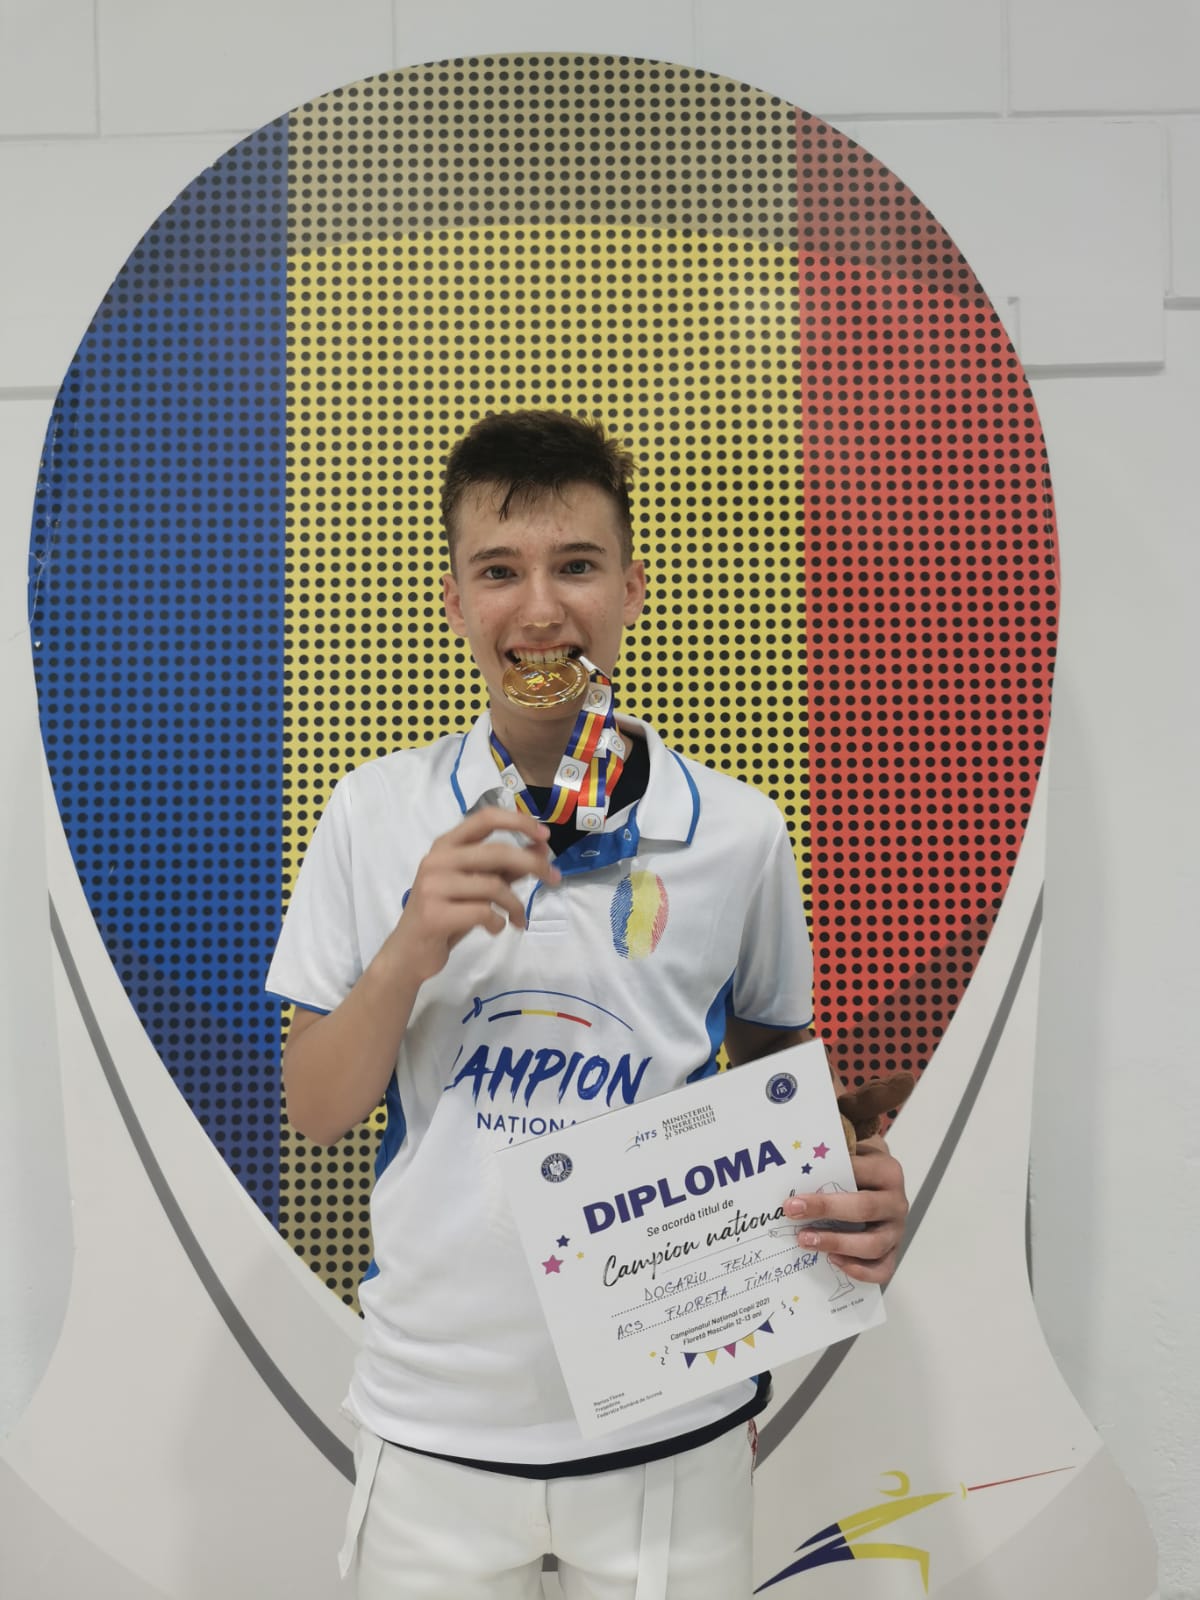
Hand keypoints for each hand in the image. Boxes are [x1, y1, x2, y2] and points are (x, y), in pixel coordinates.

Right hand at [389, 805, 559, 984]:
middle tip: (554, 878)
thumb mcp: (476, 886)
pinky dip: (498, 922)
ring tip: (518, 918)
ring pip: (494, 886)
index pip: (485, 818)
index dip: (519, 822)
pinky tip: (494, 928)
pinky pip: (483, 912)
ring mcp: (433, 885)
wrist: (410, 952)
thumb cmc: (447, 914)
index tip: (545, 836)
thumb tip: (540, 850)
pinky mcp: (434, 913)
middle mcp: (437, 859)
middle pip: (497, 852)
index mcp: (446, 845)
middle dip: (533, 864)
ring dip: (516, 905)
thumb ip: (503, 867)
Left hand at [782, 1136, 907, 1285]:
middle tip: (792, 1211)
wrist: (882, 1184)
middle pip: (864, 1208)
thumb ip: (831, 1158)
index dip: (827, 1179)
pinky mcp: (893, 1253)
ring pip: (873, 1244)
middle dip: (825, 1209)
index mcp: (888, 1171)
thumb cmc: (859, 1169)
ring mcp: (897, 1230)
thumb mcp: (851, 1153)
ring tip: (804, 1240)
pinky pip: (882, 1270)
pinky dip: (858, 1270)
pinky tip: (832, 1261)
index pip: (858, 1173)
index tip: (796, 1191)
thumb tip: (795, 1166)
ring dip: (836, 1243)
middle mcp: (896, 1202)